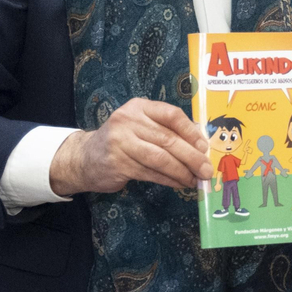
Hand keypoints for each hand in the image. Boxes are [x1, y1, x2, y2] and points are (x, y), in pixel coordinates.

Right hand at [48, 98, 210, 194]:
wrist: (84, 158)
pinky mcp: (118, 164)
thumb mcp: (141, 126)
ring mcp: (121, 142)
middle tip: (207, 170)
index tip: (205, 147)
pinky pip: (151, 173)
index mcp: (139, 107)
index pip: (172, 115)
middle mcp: (128, 121)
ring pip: (161, 158)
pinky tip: (180, 184)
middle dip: (192, 157)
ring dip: (182, 172)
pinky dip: (169, 180)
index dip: (192, 132)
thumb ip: (167, 129)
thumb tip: (201, 143)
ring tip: (195, 180)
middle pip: (168, 139)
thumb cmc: (122, 141)